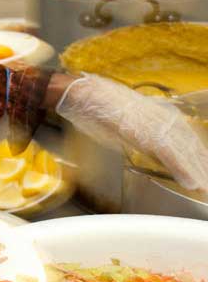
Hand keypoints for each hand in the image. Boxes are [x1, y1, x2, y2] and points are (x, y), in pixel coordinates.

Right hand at [55, 74, 207, 192]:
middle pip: (190, 146)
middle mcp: (164, 119)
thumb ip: (138, 134)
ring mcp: (157, 126)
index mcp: (159, 114)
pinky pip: (171, 156)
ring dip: (197, 172)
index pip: (185, 137)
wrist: (86, 94)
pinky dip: (183, 171)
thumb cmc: (97, 107)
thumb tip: (145, 147)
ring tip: (204, 187)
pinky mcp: (149, 134)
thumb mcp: (123, 122)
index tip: (203, 166)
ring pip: (185, 153)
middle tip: (207, 182)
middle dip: (201, 165)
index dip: (196, 153)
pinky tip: (192, 183)